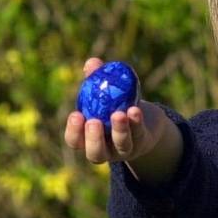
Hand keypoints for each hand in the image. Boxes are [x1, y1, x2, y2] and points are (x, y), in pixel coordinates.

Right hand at [65, 58, 182, 183]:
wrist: (144, 117)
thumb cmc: (115, 105)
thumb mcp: (104, 93)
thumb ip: (96, 79)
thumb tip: (92, 63)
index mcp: (88, 139)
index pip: (75, 141)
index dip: (73, 131)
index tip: (76, 115)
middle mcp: (106, 150)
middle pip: (95, 153)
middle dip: (94, 139)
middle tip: (93, 121)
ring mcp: (125, 149)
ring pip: (121, 145)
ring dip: (119, 130)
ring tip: (118, 114)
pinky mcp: (143, 143)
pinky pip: (139, 134)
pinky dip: (136, 121)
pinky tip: (134, 110)